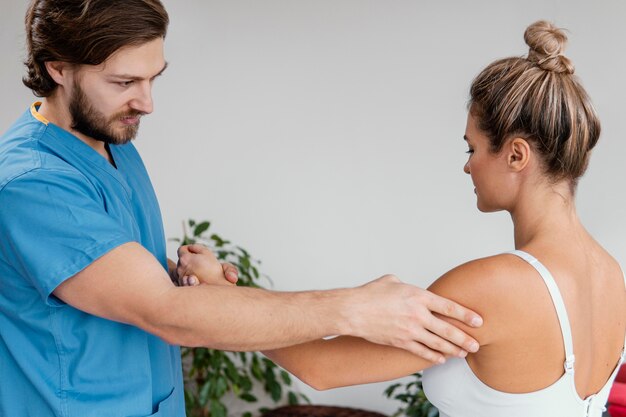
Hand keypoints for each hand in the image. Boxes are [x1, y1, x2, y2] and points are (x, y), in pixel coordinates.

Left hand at [176, 244, 237, 285]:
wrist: (216, 285)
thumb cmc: (213, 269)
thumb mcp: (206, 252)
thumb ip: (196, 247)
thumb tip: (189, 247)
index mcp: (185, 258)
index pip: (181, 249)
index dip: (188, 249)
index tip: (195, 253)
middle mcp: (179, 268)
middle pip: (180, 260)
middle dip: (187, 260)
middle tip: (198, 262)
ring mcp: (179, 278)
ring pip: (179, 270)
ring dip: (185, 269)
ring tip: (196, 271)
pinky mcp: (181, 285)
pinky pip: (180, 278)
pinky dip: (185, 277)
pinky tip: (194, 277)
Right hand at [348, 275, 481, 362]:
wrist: (353, 310)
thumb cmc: (370, 293)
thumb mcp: (390, 281)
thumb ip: (404, 285)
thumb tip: (406, 287)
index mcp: (418, 296)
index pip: (448, 306)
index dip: (465, 314)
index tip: (478, 321)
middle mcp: (417, 314)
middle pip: (447, 329)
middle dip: (464, 338)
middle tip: (476, 344)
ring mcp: (409, 330)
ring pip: (437, 343)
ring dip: (452, 350)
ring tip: (463, 354)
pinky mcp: (400, 341)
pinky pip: (421, 352)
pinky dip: (432, 356)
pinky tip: (441, 359)